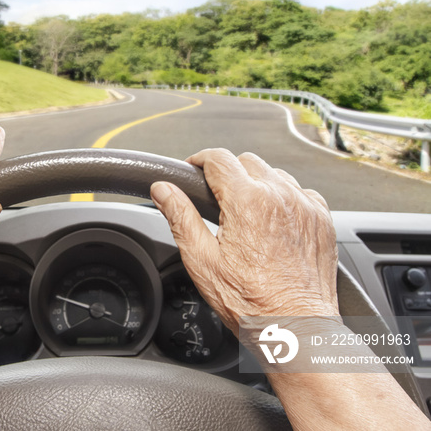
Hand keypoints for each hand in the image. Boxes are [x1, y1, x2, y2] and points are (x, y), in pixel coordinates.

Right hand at [150, 149, 338, 333]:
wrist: (296, 327)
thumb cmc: (251, 302)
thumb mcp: (202, 260)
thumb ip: (180, 217)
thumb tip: (163, 191)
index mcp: (248, 202)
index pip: (218, 158)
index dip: (199, 160)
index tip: (193, 169)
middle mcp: (280, 196)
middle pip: (246, 161)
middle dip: (227, 173)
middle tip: (215, 199)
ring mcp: (305, 206)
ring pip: (274, 174)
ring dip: (256, 184)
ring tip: (244, 214)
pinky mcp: (322, 219)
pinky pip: (300, 192)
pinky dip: (283, 198)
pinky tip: (272, 223)